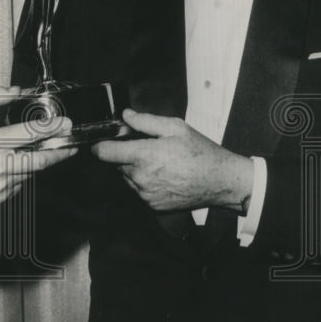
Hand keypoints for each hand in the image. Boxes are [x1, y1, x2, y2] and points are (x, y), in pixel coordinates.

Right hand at [0, 86, 77, 209]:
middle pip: (40, 160)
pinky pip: (22, 182)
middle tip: (71, 143)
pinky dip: (23, 172)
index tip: (65, 123)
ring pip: (31, 171)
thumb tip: (16, 92)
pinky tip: (14, 165)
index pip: (26, 135)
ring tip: (38, 150)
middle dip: (60, 151)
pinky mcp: (3, 197)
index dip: (49, 128)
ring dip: (37, 160)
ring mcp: (1, 186)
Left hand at [91, 108, 253, 213]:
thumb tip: (126, 116)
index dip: (100, 145)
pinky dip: (147, 183)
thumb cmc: (201, 152)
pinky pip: (140, 191)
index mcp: (144, 156)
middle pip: (117, 165)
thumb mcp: (176, 127)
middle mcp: (141, 178)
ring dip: (137, 170)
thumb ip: (146, 121)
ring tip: (162, 163)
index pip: (104, 153)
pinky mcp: (152, 205)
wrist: (220, 181)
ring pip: (129, 178)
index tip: (103, 142)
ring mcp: (146, 194)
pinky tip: (166, 176)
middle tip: (149, 148)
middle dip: (127, 155)